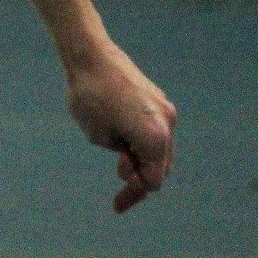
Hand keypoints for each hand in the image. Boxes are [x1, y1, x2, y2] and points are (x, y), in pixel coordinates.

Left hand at [64, 38, 176, 212]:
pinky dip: (142, 143)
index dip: (134, 194)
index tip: (117, 204)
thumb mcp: (99, 136)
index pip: (151, 181)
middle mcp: (167, 124)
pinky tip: (124, 145)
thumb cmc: (89, 95)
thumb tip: (132, 159)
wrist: (90, 54)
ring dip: (142, 161)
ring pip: (160, 149)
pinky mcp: (157, 99)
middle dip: (140, 180)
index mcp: (155, 139)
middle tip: (119, 195)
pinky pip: (155, 131)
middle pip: (160, 167)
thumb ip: (120, 156)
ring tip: (119, 163)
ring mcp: (165, 109)